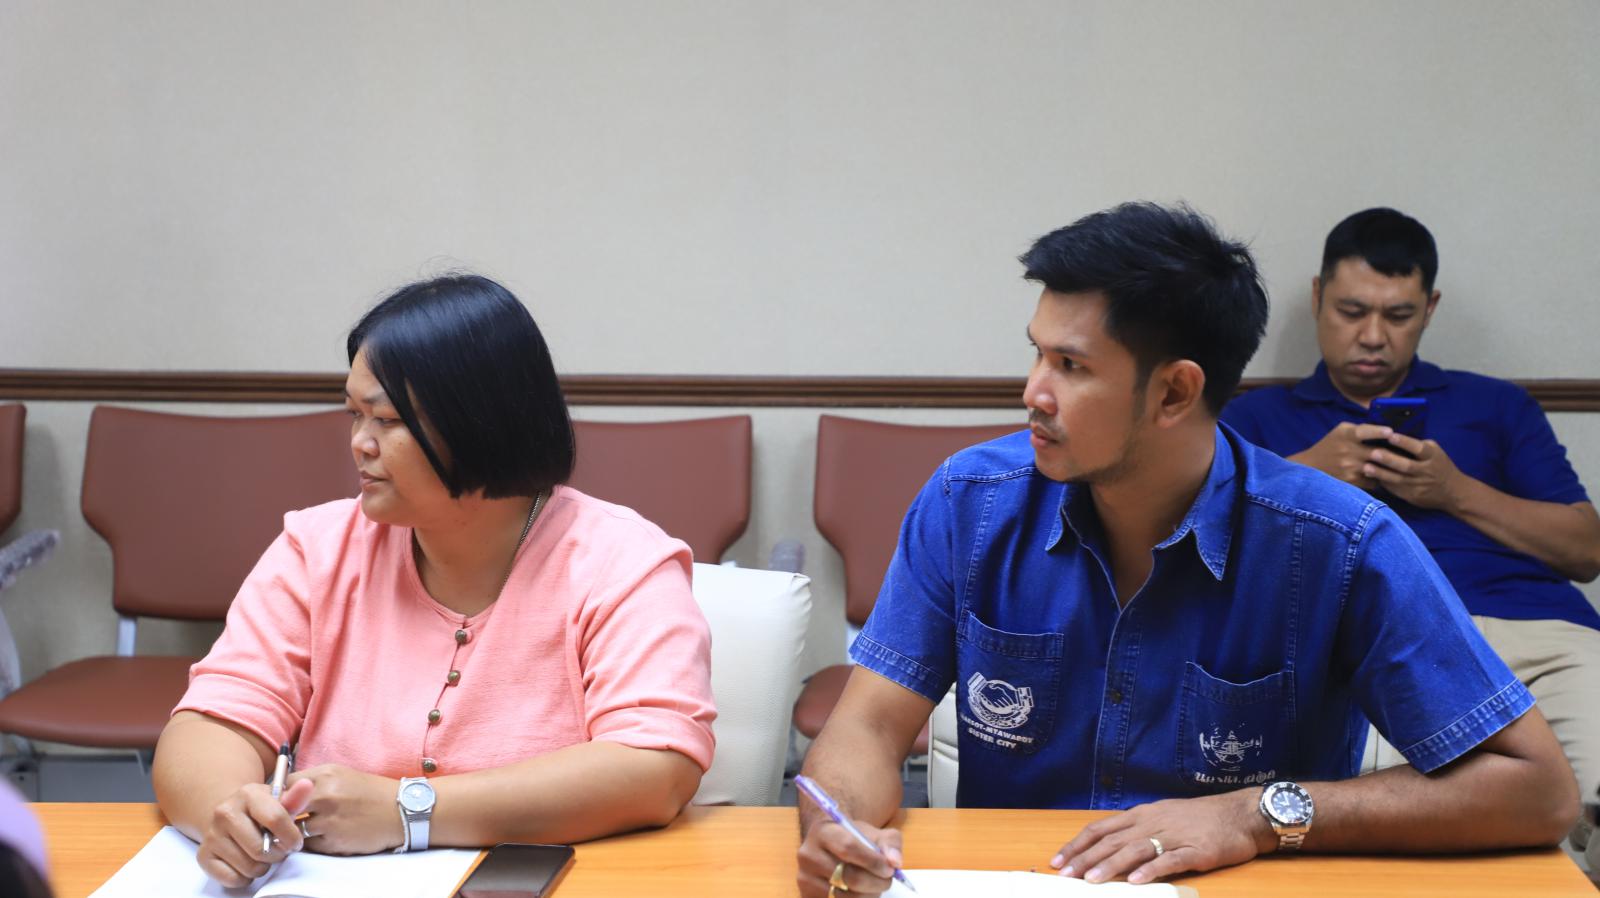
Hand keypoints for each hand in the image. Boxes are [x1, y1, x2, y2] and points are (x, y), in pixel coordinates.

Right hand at [195, 778, 313, 886]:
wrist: (228, 815)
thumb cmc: (260, 810)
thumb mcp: (278, 800)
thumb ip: (295, 799)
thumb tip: (308, 786)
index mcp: (247, 794)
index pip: (276, 819)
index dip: (291, 837)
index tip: (295, 843)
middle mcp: (225, 813)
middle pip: (261, 849)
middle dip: (277, 855)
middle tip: (278, 850)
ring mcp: (212, 835)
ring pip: (249, 867)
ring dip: (262, 867)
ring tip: (262, 855)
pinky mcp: (203, 856)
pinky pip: (233, 879)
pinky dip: (244, 877)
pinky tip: (245, 862)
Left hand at [286, 764, 404, 855]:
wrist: (403, 810)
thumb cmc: (371, 792)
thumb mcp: (342, 776)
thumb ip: (314, 782)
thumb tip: (284, 794)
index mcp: (326, 775)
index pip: (284, 785)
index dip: (281, 795)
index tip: (283, 802)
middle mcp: (325, 795)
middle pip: (284, 809)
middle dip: (284, 816)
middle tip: (290, 819)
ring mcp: (329, 820)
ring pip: (295, 830)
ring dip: (298, 832)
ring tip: (313, 828)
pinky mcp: (334, 841)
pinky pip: (310, 845)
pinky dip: (314, 842)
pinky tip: (329, 835)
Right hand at [796, 819, 903, 896]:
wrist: (831, 847)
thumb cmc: (855, 839)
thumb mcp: (874, 833)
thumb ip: (890, 843)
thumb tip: (895, 862)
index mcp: (823, 831)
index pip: (848, 848)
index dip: (873, 861)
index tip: (889, 869)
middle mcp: (808, 855)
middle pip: (848, 876)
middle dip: (876, 882)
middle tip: (887, 881)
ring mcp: (805, 879)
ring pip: (844, 897)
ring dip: (868, 896)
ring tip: (875, 888)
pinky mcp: (807, 896)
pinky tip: (862, 894)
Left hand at [1050, 790, 1274, 883]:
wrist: (1242, 813)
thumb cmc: (1200, 818)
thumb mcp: (1163, 817)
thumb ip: (1137, 831)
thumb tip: (1108, 849)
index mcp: (1142, 814)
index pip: (1101, 828)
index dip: (1077, 844)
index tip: (1058, 860)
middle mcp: (1153, 822)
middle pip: (1113, 840)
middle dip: (1086, 858)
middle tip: (1065, 875)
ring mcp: (1175, 836)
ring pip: (1136, 850)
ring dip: (1112, 866)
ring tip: (1091, 880)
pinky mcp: (1198, 850)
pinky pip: (1172, 861)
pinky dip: (1152, 870)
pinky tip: (1137, 881)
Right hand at [1291, 422, 1392, 488]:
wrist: (1311, 467)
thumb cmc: (1330, 445)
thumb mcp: (1341, 431)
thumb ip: (1361, 429)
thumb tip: (1387, 430)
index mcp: (1346, 435)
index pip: (1364, 431)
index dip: (1378, 432)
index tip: (1391, 432)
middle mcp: (1348, 451)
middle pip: (1378, 452)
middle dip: (1393, 453)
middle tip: (1407, 453)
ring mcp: (1350, 468)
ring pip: (1379, 468)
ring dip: (1390, 468)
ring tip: (1402, 466)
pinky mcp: (1351, 482)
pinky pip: (1374, 481)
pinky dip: (1380, 478)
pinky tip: (1385, 476)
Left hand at [1363, 433, 1463, 509]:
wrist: (1453, 493)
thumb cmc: (1439, 466)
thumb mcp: (1435, 452)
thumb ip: (1418, 445)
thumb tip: (1395, 436)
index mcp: (1433, 457)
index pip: (1418, 448)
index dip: (1404, 442)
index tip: (1391, 436)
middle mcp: (1426, 471)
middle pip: (1406, 466)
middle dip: (1389, 459)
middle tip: (1373, 453)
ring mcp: (1418, 486)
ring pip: (1398, 479)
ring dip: (1381, 474)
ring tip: (1366, 467)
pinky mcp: (1412, 496)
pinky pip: (1395, 489)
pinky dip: (1382, 483)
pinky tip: (1370, 478)